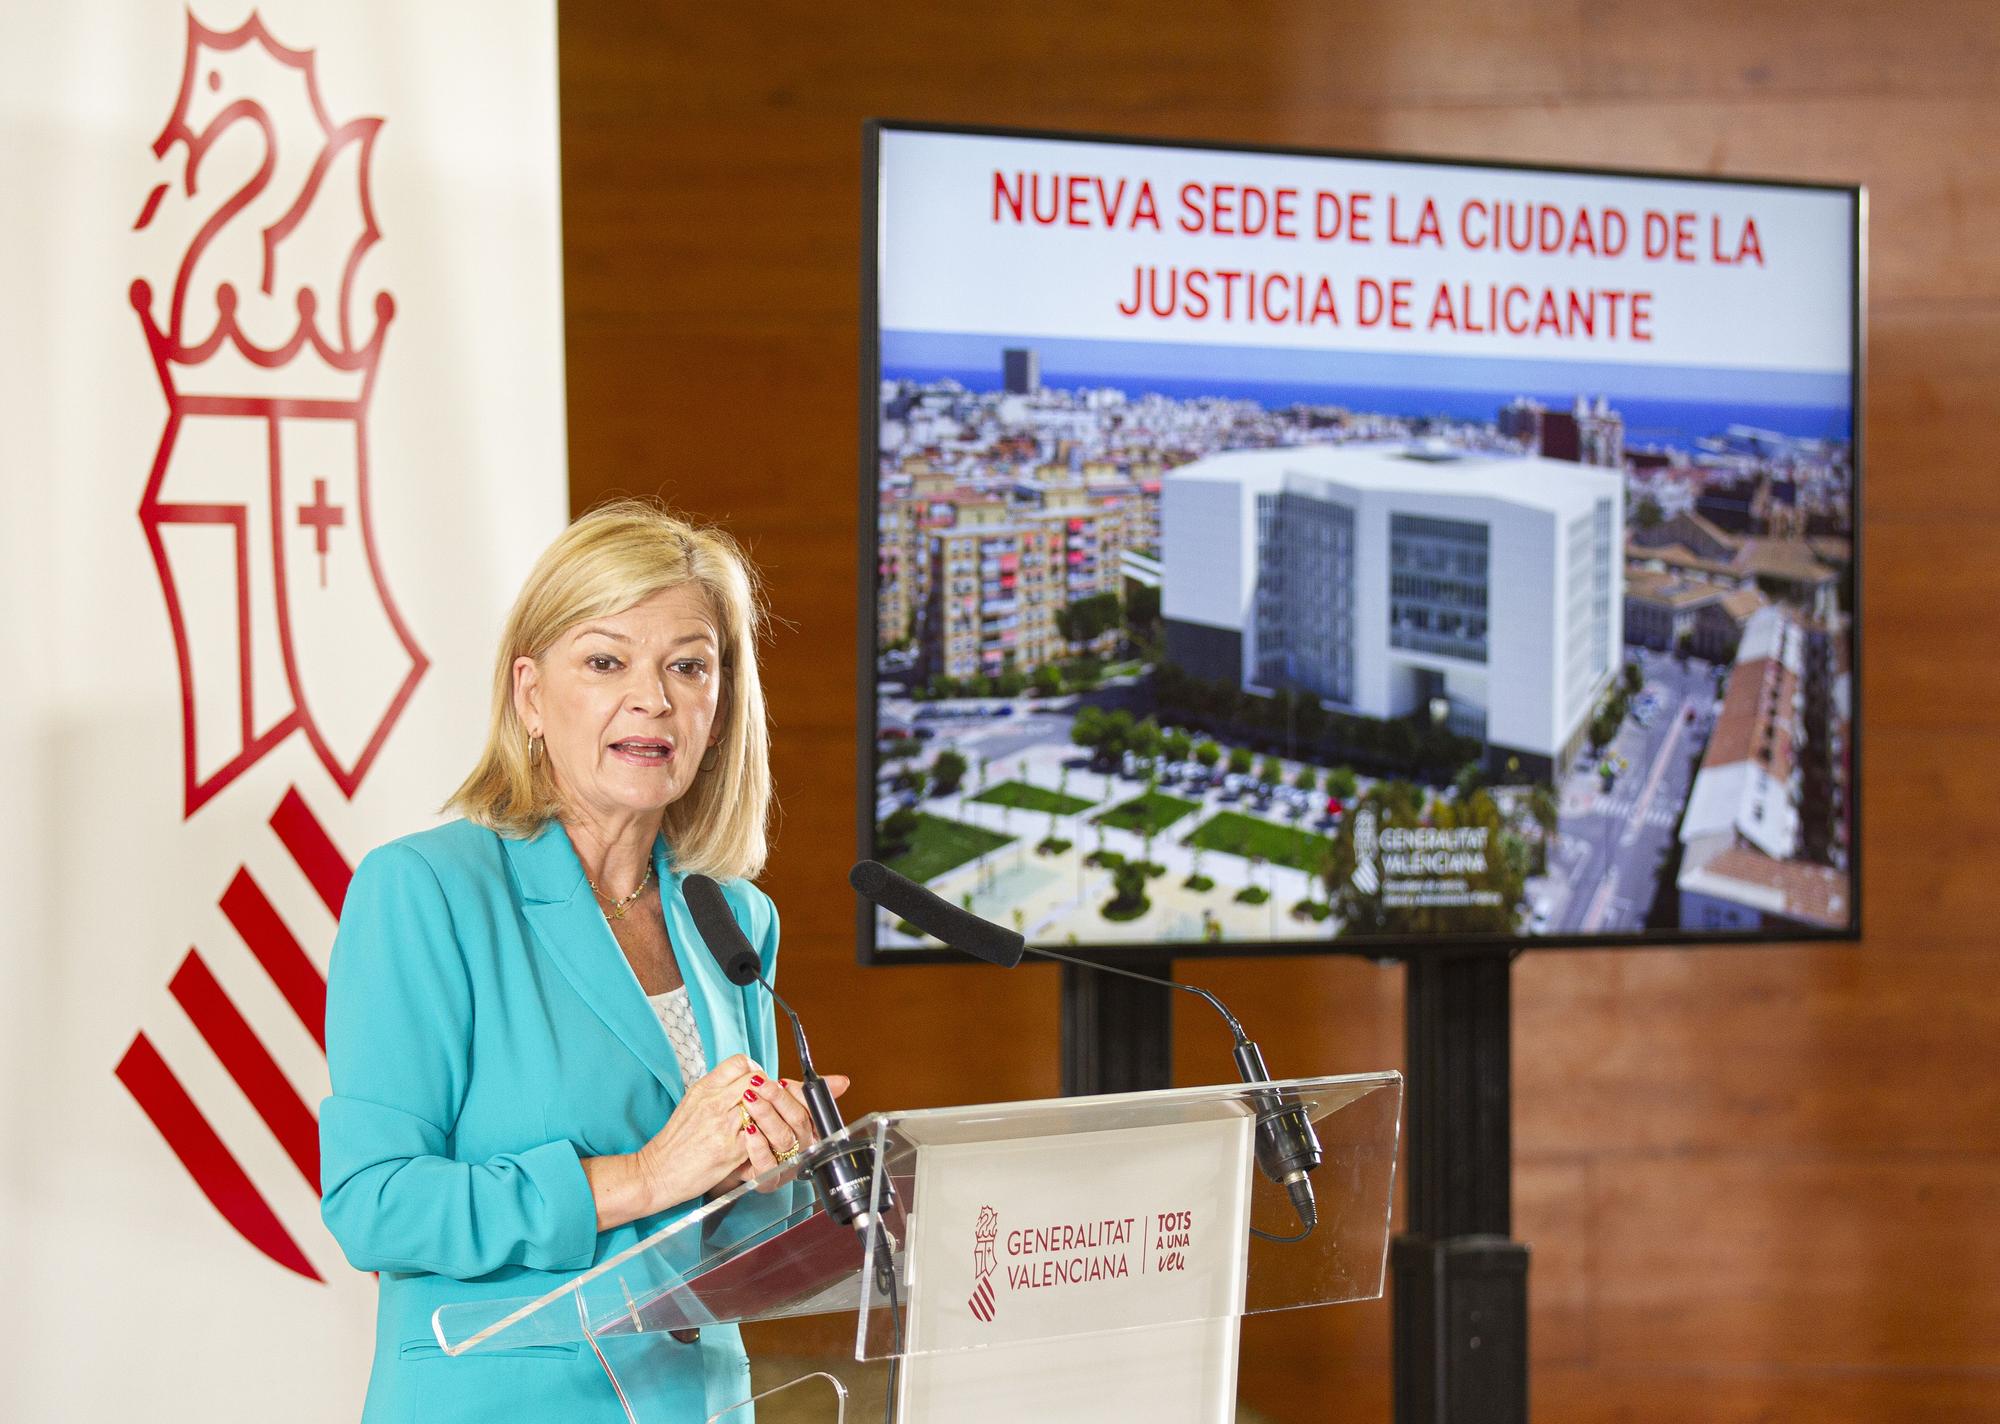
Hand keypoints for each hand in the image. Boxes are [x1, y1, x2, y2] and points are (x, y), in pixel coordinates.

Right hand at [632, 1054, 768, 1209]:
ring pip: (763, 1106)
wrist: (658, 1172)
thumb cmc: (676, 1140)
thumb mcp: (691, 1103)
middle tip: (767, 1103)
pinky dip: (764, 1137)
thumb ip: (717, 1089)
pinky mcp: (732, 1150)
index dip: (754, 1070)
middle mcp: (714, 1103)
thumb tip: (744, 1081)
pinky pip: (761, 1135)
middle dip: (767, 1091)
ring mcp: (724, 1126)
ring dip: (768, 1114)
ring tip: (764, 1122)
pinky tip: (758, 1141)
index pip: (740, 1063)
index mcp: (704, 1089)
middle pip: (755, 1081)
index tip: (756, 1083)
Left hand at [733, 1073, 849, 1187]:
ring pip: (783, 1139)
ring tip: (749, 1098)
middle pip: (798, 1121)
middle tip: (759, 1084)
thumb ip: (806, 1092)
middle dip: (778, 1099)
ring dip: (765, 1115)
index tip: (781, 1081)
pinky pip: (767, 1164)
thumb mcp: (784, 1105)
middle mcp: (804, 1149)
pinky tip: (748, 1130)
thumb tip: (842, 1082)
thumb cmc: (763, 1127)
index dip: (796, 1093)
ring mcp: (788, 1166)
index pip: (812, 1108)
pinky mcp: (769, 1181)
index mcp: (813, 1130)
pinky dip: (758, 1145)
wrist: (737, 1153)